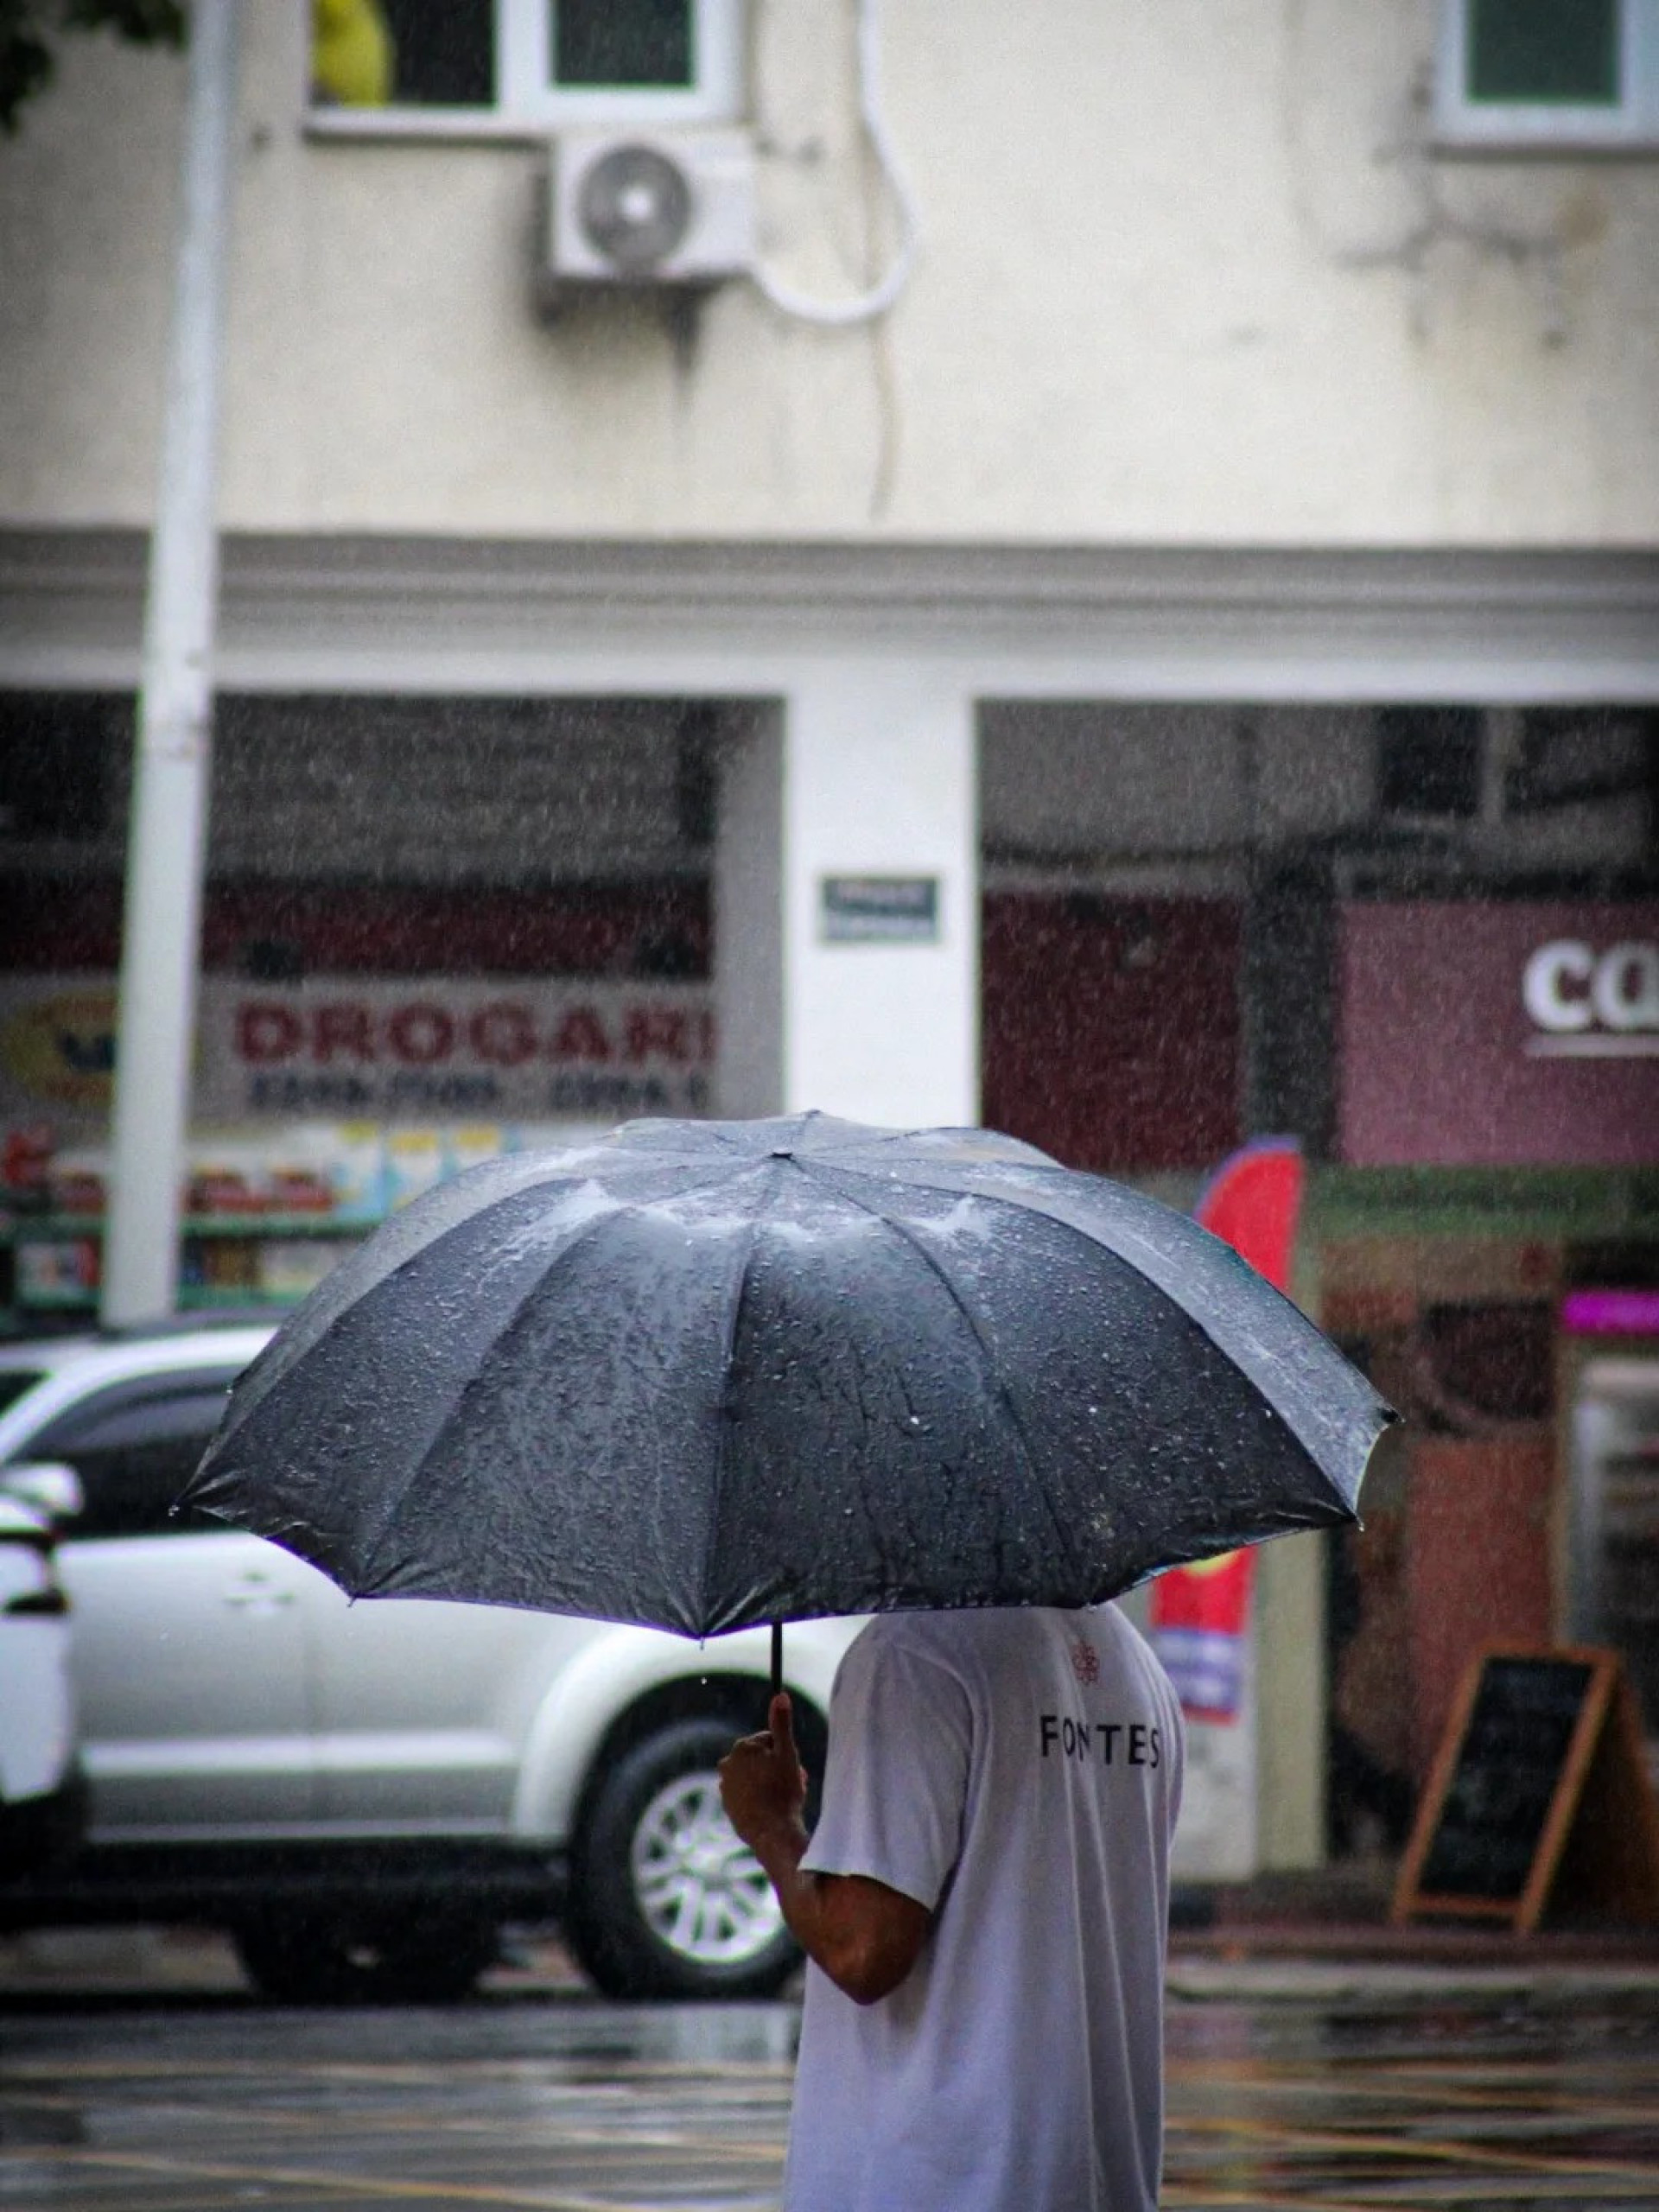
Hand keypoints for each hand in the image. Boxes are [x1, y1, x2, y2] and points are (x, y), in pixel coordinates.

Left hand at [719, 1692, 808, 1853]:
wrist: (772, 1833)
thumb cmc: (782, 1791)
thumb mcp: (787, 1753)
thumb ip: (781, 1723)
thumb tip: (780, 1695)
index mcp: (741, 1748)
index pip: (769, 1741)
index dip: (784, 1753)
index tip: (793, 1767)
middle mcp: (727, 1765)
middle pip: (760, 1759)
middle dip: (777, 1768)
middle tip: (793, 1783)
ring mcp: (725, 1788)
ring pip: (754, 1778)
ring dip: (769, 1783)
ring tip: (784, 1798)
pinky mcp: (728, 1807)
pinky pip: (748, 1796)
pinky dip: (759, 1799)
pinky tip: (772, 1809)